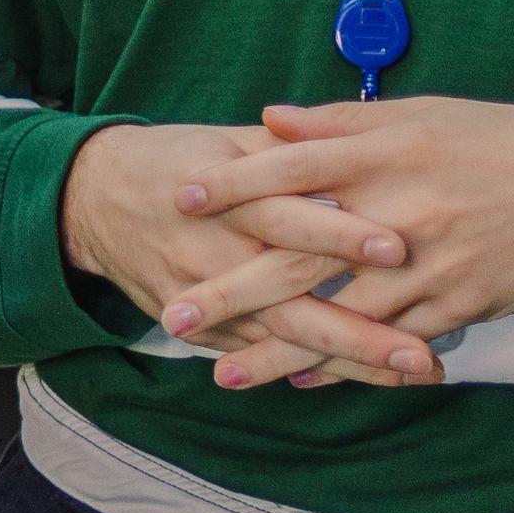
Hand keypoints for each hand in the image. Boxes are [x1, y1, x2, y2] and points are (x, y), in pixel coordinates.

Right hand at [59, 120, 430, 390]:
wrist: (91, 201)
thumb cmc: (176, 161)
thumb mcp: (228, 141)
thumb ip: (294, 145)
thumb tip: (365, 133)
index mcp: (223, 199)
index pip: (283, 218)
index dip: (337, 234)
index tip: (397, 248)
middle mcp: (210, 254)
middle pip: (288, 300)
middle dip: (357, 332)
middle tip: (422, 354)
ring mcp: (199, 298)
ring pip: (279, 340)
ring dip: (349, 362)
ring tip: (413, 372)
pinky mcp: (193, 326)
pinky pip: (256, 354)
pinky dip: (311, 369)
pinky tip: (368, 379)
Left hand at [170, 99, 513, 380]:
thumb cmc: (501, 141)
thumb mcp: (420, 115)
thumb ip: (339, 123)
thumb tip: (265, 120)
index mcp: (387, 152)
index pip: (293, 167)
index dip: (234, 184)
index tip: (180, 200)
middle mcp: (400, 210)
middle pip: (299, 255)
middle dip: (231, 290)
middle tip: (174, 313)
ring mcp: (428, 266)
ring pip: (339, 316)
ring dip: (278, 350)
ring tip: (225, 374)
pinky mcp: (457, 305)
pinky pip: (390, 342)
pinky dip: (346, 364)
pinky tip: (304, 378)